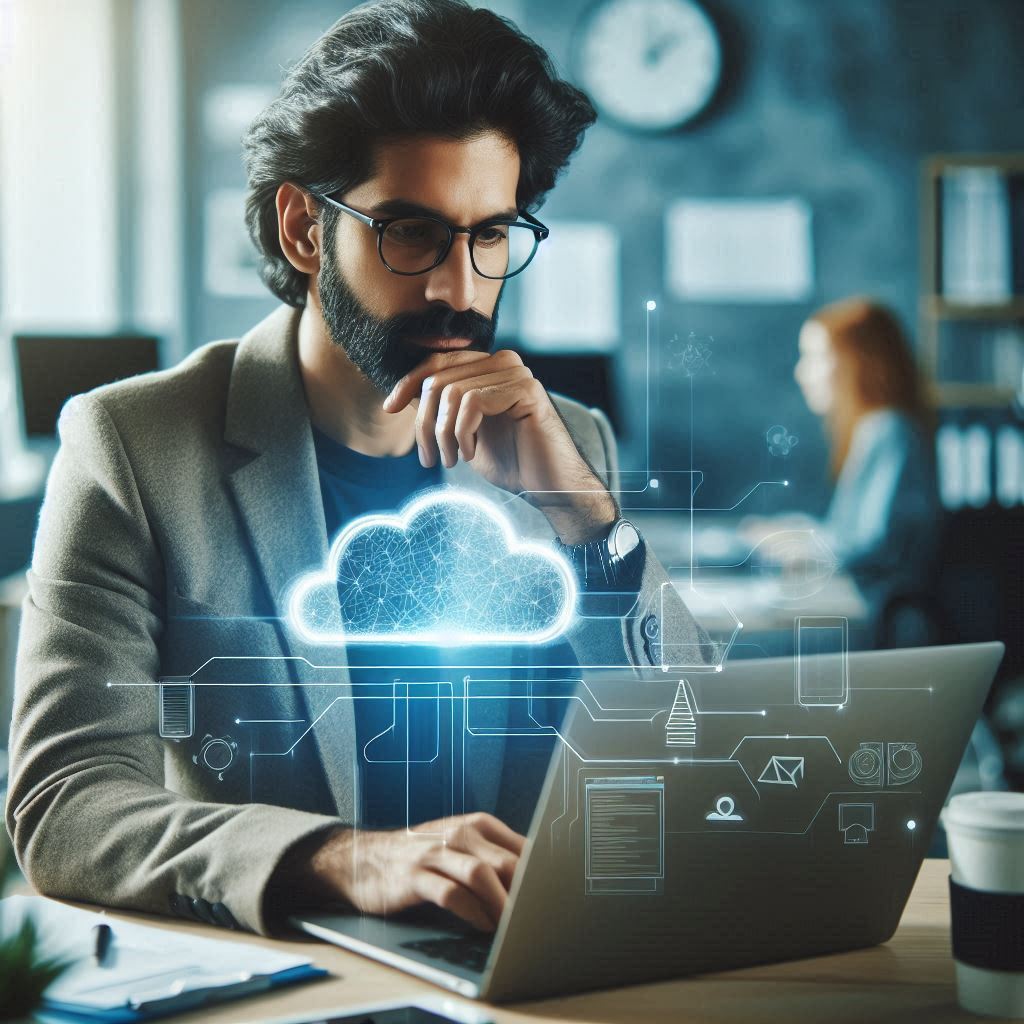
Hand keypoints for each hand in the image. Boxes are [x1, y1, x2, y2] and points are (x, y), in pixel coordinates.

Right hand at [293, 812, 525, 930]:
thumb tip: (540, 883)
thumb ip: (496, 858)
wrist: (365, 858)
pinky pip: (451, 893)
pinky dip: (472, 911)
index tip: (559, 897)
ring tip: (515, 927)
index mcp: (479, 825)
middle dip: (527, 893)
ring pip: (481, 875)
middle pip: (506, 862)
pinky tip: (482, 924)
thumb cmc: (424, 857)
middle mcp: (459, 833)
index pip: (523, 848)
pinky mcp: (415, 877)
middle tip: (540, 918)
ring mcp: (435, 853)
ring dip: (502, 904)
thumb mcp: (462, 847)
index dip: (543, 875)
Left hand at [383, 350, 616, 542]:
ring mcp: (517, 373)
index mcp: (489, 367)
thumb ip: (441, 408)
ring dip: (443, 434)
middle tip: (429, 458)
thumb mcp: (464, 432)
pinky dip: (463, 433)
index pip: (437, 362)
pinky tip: (471, 454)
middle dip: (425, 423)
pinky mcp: (527, 389)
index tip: (389, 408)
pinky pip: (473, 402)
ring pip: (452, 392)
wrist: (548, 487)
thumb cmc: (510, 462)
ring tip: (451, 460)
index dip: (409, 383)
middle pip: (439, 378)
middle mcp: (504, 362)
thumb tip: (403, 392)